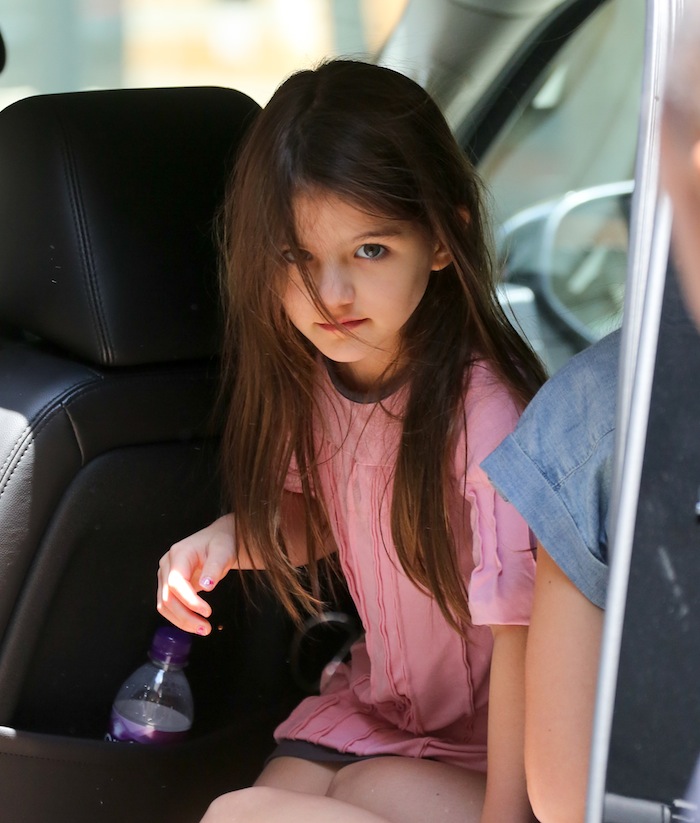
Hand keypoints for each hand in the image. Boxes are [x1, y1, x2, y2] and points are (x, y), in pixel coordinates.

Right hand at [157, 514, 236, 634]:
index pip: (176, 582)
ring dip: (181, 621)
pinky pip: (169, 605)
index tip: (208, 612)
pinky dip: (180, 617)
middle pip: (167, 597)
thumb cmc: (221, 543)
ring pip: (165, 605)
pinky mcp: (169, 586)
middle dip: (185, 616)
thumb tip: (207, 585)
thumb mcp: (223, 552)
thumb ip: (215, 567)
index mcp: (179, 554)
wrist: (218, 540)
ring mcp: (165, 576)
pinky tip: (195, 623)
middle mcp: (167, 565)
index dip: (189, 600)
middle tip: (205, 628)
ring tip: (202, 629)